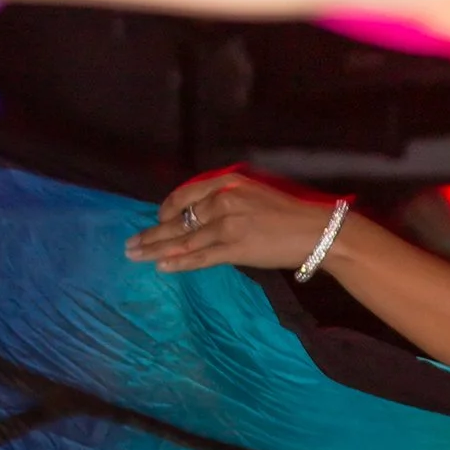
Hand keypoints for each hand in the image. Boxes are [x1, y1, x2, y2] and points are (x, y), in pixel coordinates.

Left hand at [125, 167, 343, 273]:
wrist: (319, 230)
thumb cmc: (293, 213)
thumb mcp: (258, 193)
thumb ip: (229, 199)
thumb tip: (203, 217)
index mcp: (230, 182)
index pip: (186, 195)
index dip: (166, 209)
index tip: (157, 219)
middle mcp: (224, 200)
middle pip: (179, 219)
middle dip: (151, 233)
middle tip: (130, 244)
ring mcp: (228, 225)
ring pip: (184, 240)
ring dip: (156, 250)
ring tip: (136, 256)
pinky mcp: (235, 249)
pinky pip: (200, 257)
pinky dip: (180, 263)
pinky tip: (162, 266)